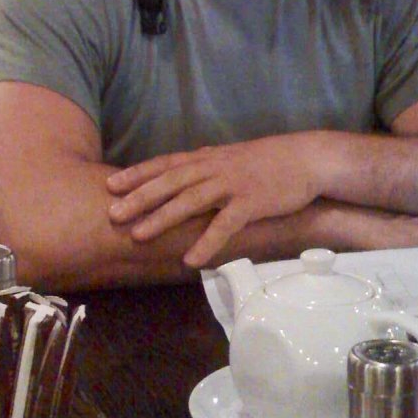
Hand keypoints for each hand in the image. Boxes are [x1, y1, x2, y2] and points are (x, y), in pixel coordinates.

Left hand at [107, 137, 321, 267]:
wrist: (307, 158)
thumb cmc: (268, 161)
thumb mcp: (231, 157)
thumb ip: (205, 165)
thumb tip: (181, 173)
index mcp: (208, 157)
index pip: (166, 163)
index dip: (138, 174)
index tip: (111, 185)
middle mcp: (215, 167)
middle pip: (171, 182)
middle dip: (140, 198)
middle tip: (112, 214)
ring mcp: (233, 184)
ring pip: (191, 200)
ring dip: (163, 218)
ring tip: (139, 236)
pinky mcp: (252, 202)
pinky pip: (225, 225)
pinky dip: (207, 242)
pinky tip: (191, 260)